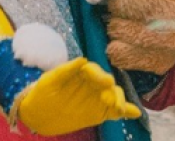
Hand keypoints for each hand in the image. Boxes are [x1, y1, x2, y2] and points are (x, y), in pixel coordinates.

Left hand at [15, 57, 139, 134]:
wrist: (39, 114)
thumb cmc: (42, 93)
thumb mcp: (50, 81)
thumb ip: (66, 71)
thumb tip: (83, 60)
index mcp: (81, 73)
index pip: (94, 71)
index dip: (99, 76)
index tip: (105, 83)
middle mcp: (92, 84)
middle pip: (107, 84)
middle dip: (112, 91)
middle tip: (111, 100)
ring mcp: (97, 98)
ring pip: (114, 96)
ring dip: (119, 101)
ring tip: (119, 109)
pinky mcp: (100, 112)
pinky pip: (115, 111)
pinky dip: (126, 111)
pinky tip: (135, 113)